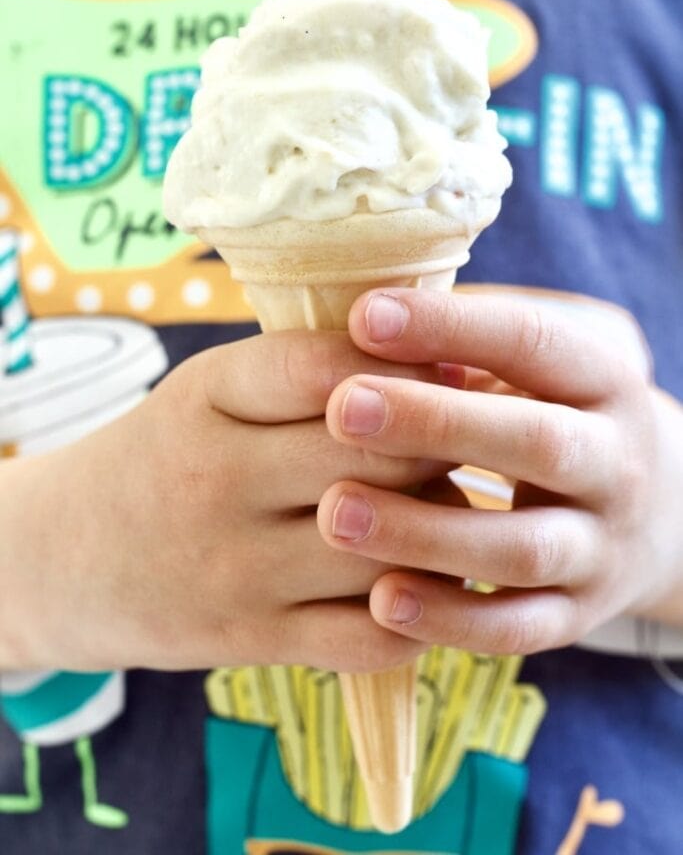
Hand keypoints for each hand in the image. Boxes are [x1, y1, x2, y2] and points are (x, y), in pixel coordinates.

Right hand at [0, 331, 446, 673]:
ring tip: (450, 503)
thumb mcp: (210, 390)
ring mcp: (236, 567)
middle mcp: (218, 479)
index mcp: (208, 397)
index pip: (326, 369)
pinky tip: (423, 578)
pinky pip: (371, 635)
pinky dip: (420, 610)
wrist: (71, 557)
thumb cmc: (166, 455)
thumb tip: (440, 360)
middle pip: (374, 458)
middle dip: (440, 444)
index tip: (452, 363)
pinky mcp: (252, 639)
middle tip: (471, 436)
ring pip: (387, 548)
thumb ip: (305, 370)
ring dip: (440, 526)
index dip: (407, 365)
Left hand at [317, 288, 682, 653]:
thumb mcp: (545, 351)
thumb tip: (369, 309)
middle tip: (342, 409)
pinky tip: (380, 602)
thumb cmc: (556, 406)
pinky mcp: (577, 614)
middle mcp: (617, 461)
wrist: (656, 507)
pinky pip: (518, 629)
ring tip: (336, 513)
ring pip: (522, 548)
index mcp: (604, 377)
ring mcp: (602, 545)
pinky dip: (451, 620)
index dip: (451, 328)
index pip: (534, 342)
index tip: (364, 316)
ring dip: (427, 533)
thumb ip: (473, 328)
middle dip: (436, 425)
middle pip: (538, 444)